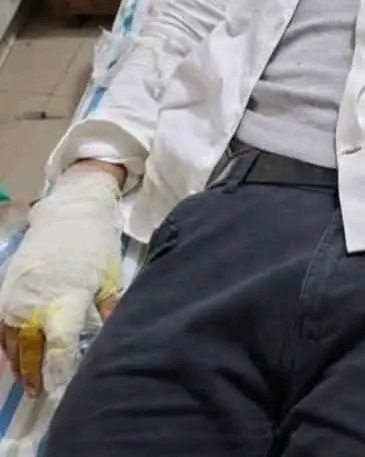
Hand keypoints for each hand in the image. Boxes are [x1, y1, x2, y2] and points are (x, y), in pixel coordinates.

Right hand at [0, 166, 121, 395]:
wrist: (70, 212)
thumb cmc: (95, 245)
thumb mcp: (110, 278)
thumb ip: (109, 310)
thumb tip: (113, 336)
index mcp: (66, 302)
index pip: (60, 346)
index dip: (59, 371)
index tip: (60, 389)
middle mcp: (37, 303)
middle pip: (32, 349)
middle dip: (36, 373)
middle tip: (40, 393)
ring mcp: (18, 296)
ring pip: (13, 340)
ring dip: (18, 363)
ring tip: (26, 382)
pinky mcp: (8, 288)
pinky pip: (1, 325)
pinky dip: (4, 344)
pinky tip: (10, 356)